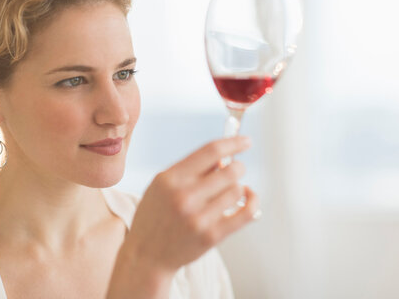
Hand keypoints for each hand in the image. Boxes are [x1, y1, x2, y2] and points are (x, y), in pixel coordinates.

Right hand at [123, 136, 258, 273]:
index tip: (246, 141)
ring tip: (229, 192)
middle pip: (230, 170)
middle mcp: (184, 197)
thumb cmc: (156, 216)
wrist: (146, 256)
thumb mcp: (162, 185)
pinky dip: (252, 201)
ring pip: (237, 190)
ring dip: (238, 188)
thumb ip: (190, 169)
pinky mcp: (211, 236)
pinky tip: (247, 198)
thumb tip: (225, 158)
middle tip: (235, 170)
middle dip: (237, 167)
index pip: (210, 151)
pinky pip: (245, 213)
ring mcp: (198, 217)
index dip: (233, 143)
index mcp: (170, 179)